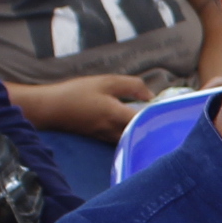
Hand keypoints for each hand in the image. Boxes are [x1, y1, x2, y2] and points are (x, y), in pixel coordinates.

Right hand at [13, 73, 154, 142]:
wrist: (49, 109)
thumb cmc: (76, 93)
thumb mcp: (105, 82)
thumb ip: (131, 86)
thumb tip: (151, 96)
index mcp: (117, 116)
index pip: (147, 123)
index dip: (161, 119)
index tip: (172, 112)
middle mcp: (114, 132)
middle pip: (143, 136)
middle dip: (155, 128)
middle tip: (167, 118)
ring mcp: (107, 138)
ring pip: (133, 139)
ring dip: (143, 132)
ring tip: (152, 121)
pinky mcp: (101, 139)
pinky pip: (123, 140)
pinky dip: (132, 134)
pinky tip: (134, 124)